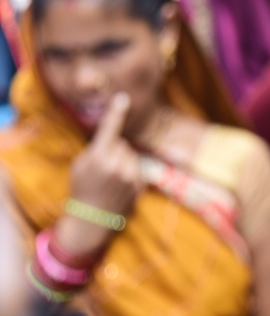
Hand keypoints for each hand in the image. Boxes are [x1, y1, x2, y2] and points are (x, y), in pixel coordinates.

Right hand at [67, 94, 140, 217]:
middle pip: (122, 143)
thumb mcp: (81, 164)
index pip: (110, 129)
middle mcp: (118, 164)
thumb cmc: (82, 187)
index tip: (123, 98)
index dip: (116, 113)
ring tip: (110, 177)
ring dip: (124, 160)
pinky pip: (139, 168)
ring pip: (132, 155)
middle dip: (114, 149)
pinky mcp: (141, 185)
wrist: (92, 217)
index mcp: (99, 157)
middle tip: (101, 167)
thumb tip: (114, 138)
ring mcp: (131, 176)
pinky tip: (120, 184)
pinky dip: (131, 171)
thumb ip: (96, 149)